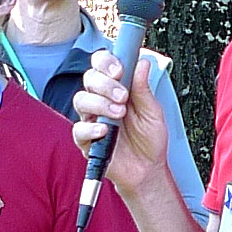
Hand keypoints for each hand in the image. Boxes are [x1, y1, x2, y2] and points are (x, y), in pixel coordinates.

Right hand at [70, 51, 167, 195]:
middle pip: (89, 78)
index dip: (106, 62)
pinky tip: (105, 130)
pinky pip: (78, 130)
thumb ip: (144, 88)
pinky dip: (91, 128)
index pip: (102, 65)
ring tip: (119, 114)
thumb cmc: (149, 139)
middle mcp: (101, 100)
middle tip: (123, 96)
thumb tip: (142, 62)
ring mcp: (92, 119)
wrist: (147, 169)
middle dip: (105, 84)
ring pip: (81, 100)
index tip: (120, 70)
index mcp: (117, 88)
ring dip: (100, 103)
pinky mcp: (86, 140)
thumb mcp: (153, 112)